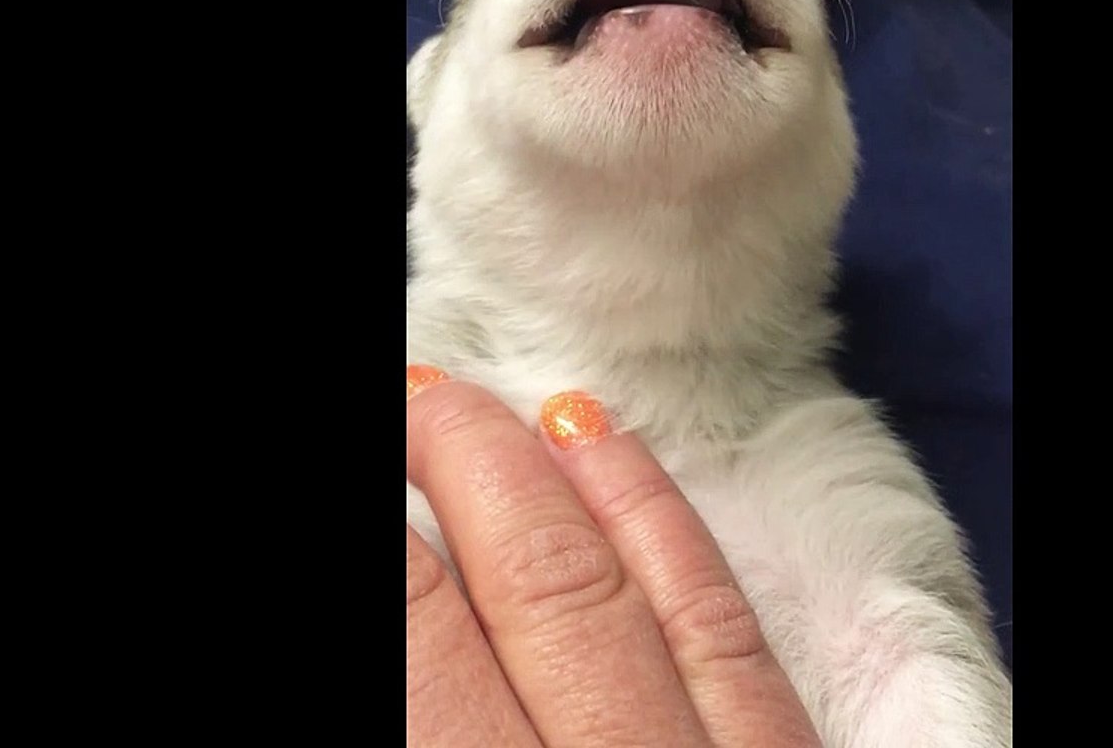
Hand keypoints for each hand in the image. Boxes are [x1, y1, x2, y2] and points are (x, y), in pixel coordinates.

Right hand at [405, 370, 822, 746]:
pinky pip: (728, 625)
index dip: (393, 536)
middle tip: (421, 397)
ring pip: (636, 583)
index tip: (384, 441)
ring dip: (558, 474)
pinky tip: (614, 458)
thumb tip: (426, 607)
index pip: (426, 629)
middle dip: (466, 463)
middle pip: (536, 578)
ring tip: (489, 406)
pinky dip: (664, 526)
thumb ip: (439, 722)